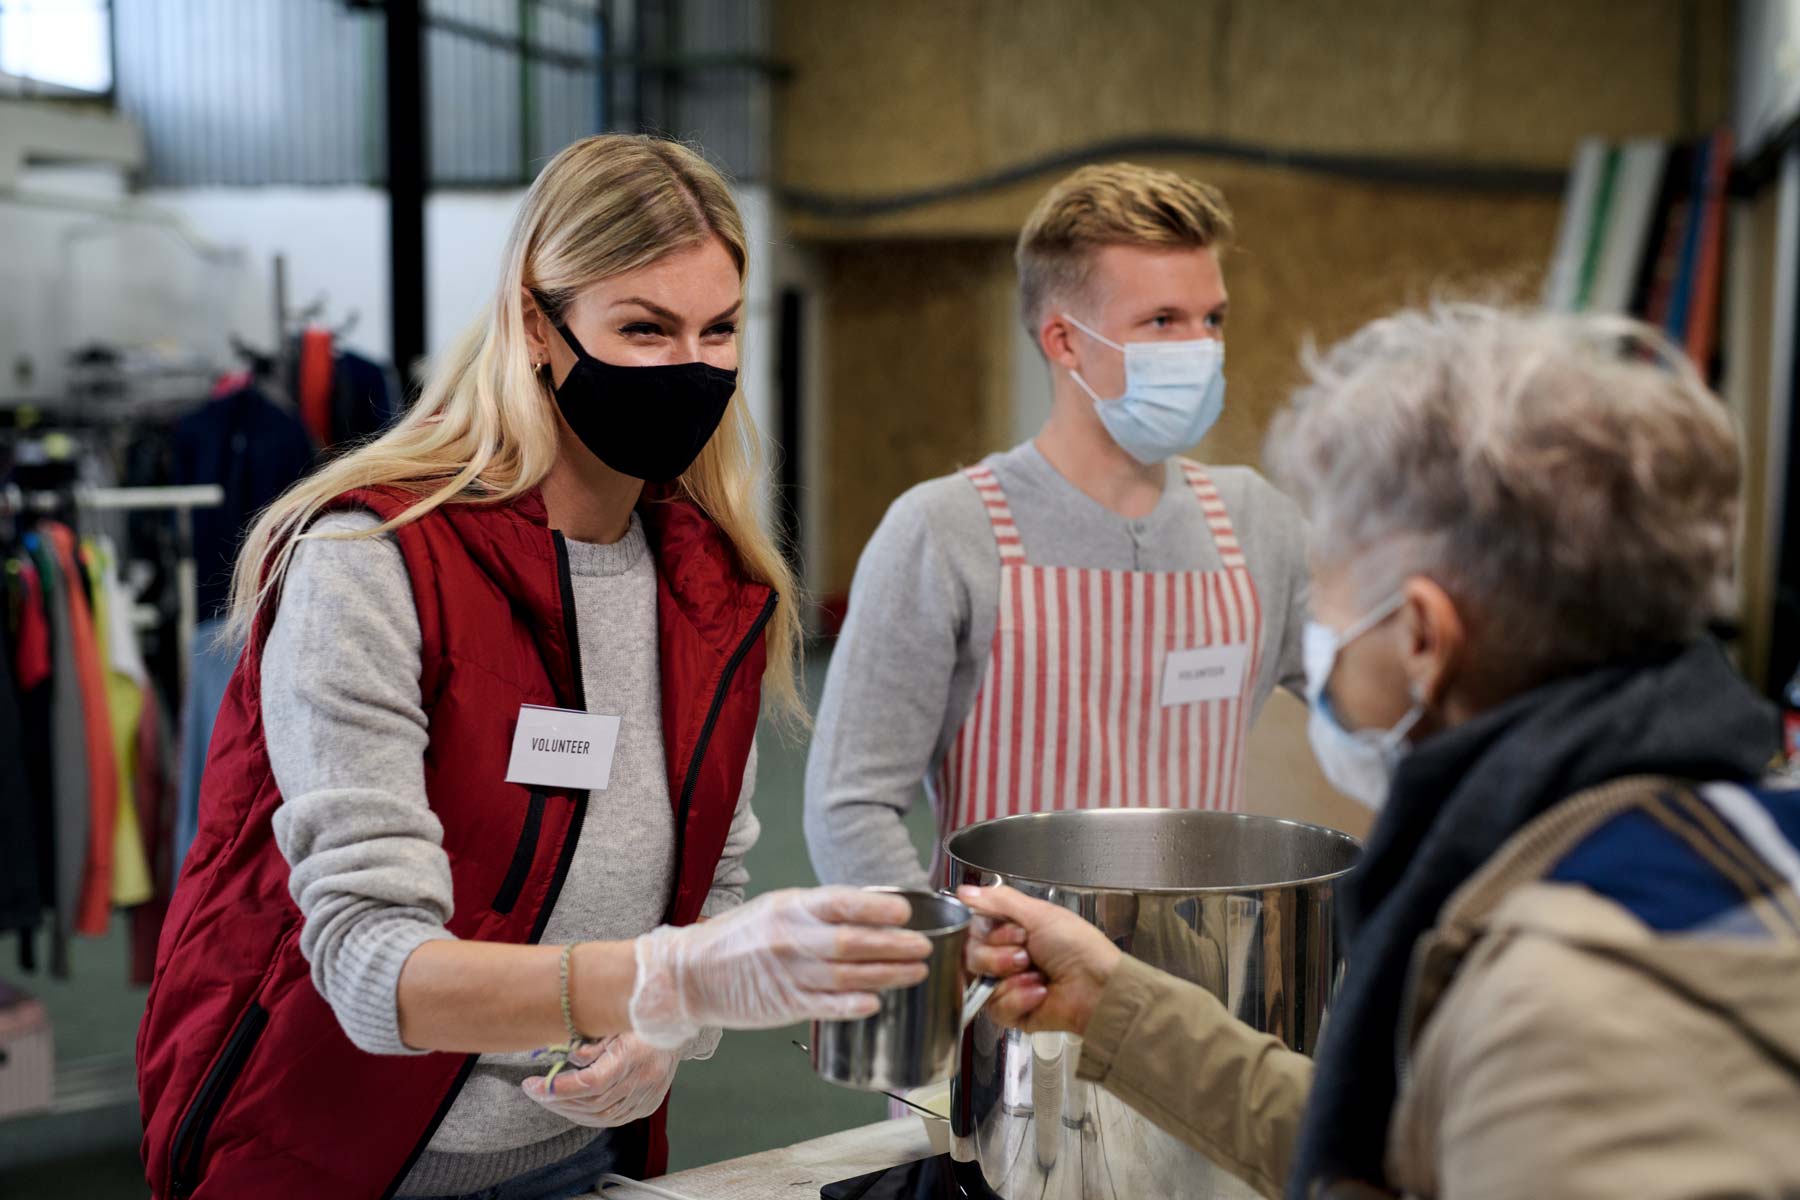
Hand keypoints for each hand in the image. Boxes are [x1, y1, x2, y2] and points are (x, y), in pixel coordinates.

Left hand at [521, 1033, 676, 1127]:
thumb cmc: (641, 1016)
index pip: (592, 1082)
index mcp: (634, 1054)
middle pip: (592, 1103)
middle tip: (534, 1091)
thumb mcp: (614, 1019)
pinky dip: (590, 1116)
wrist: (678, 1024)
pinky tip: (574, 1107)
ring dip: (570, 1111)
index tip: (532, 1085)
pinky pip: (615, 1119)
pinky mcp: (649, 1104)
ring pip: (602, 1117)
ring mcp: (648, 1095)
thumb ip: (592, 1042)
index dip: (559, 1088)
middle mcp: (643, 1079)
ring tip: (549, 1099)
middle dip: (557, 1100)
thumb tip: (570, 1059)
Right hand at [628, 887, 932, 1048]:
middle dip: (895, 946)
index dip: (877, 909)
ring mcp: (788, 974)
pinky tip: (876, 1003)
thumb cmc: (738, 938)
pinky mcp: (784, 1005)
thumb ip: (819, 910)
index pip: (842, 903)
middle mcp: (791, 939)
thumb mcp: (776, 908)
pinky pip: (826, 1006)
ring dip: (887, 974)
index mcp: (790, 907)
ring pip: (847, 975)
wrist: (690, 973)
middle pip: (853, 942)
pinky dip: (853, 1005)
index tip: (906, 914)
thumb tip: (870, 910)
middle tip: (925, 947)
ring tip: (916, 971)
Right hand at [957, 885, 1121, 1035]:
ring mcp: (1008, 985)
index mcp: (1012, 930)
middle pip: (972, 956)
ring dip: (1010, 977)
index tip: (1015, 931)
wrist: (1098, 986)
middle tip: (1026, 953)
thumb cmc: (1078, 947)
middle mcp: (1007, 956)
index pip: (974, 930)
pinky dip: (1019, 998)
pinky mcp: (1013, 1012)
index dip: (989, 932)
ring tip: (1037, 974)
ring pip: (980, 982)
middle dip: (999, 955)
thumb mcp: (1039, 913)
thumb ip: (999, 900)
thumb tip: (965, 892)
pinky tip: (1039, 992)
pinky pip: (995, 1007)